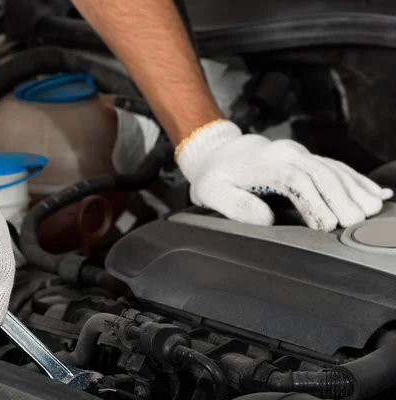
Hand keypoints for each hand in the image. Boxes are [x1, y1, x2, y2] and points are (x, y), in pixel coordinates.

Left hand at [176, 120, 392, 230]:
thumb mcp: (211, 192)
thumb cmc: (214, 176)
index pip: (297, 180)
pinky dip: (357, 181)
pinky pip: (337, 167)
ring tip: (372, 211)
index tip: (326, 226)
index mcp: (266, 162)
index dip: (315, 202)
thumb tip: (267, 220)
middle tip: (355, 223)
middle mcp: (287, 153)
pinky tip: (375, 194)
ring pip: (334, 169)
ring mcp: (299, 153)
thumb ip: (236, 205)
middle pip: (322, 173)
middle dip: (342, 198)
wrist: (216, 151)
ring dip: (355, 190)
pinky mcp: (306, 158)